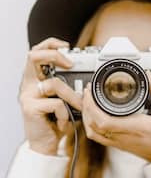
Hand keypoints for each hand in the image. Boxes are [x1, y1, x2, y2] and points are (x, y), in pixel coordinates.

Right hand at [18, 38, 81, 154]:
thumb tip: (88, 69)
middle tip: (71, 64)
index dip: (50, 44)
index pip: (36, 52)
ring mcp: (27, 95)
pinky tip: (63, 121)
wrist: (46, 143)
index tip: (66, 46)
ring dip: (72, 96)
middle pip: (33, 56)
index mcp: (36, 78)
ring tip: (78, 107)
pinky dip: (65, 113)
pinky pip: (56, 103)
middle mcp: (28, 84)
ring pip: (54, 83)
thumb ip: (68, 82)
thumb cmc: (57, 118)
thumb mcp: (63, 96)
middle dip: (55, 55)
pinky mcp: (30, 108)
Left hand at [82, 70, 150, 161]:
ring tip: (88, 100)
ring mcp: (120, 142)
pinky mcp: (119, 145)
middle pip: (93, 126)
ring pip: (93, 133)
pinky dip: (91, 125)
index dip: (92, 106)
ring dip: (86, 116)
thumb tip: (149, 76)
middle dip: (86, 107)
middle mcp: (125, 136)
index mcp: (137, 127)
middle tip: (88, 91)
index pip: (105, 121)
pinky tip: (94, 114)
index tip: (92, 91)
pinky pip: (98, 137)